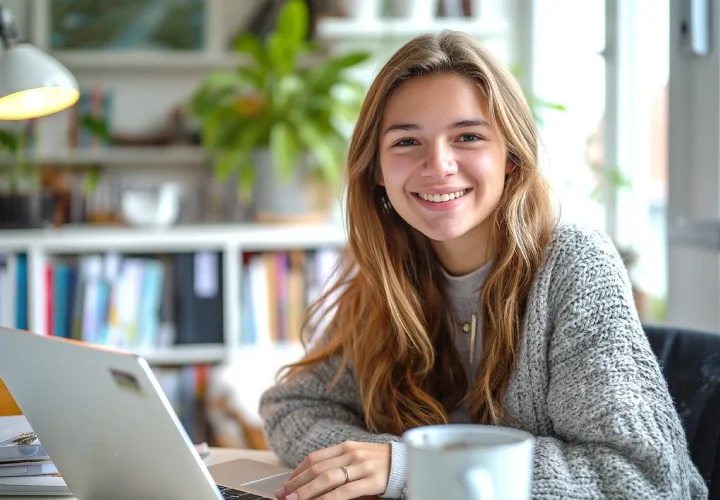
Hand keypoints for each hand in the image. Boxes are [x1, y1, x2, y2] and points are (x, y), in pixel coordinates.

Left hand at [274, 441, 390, 499]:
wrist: (410, 463)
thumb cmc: (381, 463)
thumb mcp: (358, 458)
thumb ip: (339, 464)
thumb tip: (313, 480)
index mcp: (346, 446)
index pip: (314, 459)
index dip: (297, 472)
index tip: (286, 484)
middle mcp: (351, 454)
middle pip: (317, 469)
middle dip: (296, 484)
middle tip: (282, 495)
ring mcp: (361, 466)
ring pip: (327, 479)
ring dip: (306, 492)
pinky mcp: (371, 480)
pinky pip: (345, 491)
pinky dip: (328, 499)